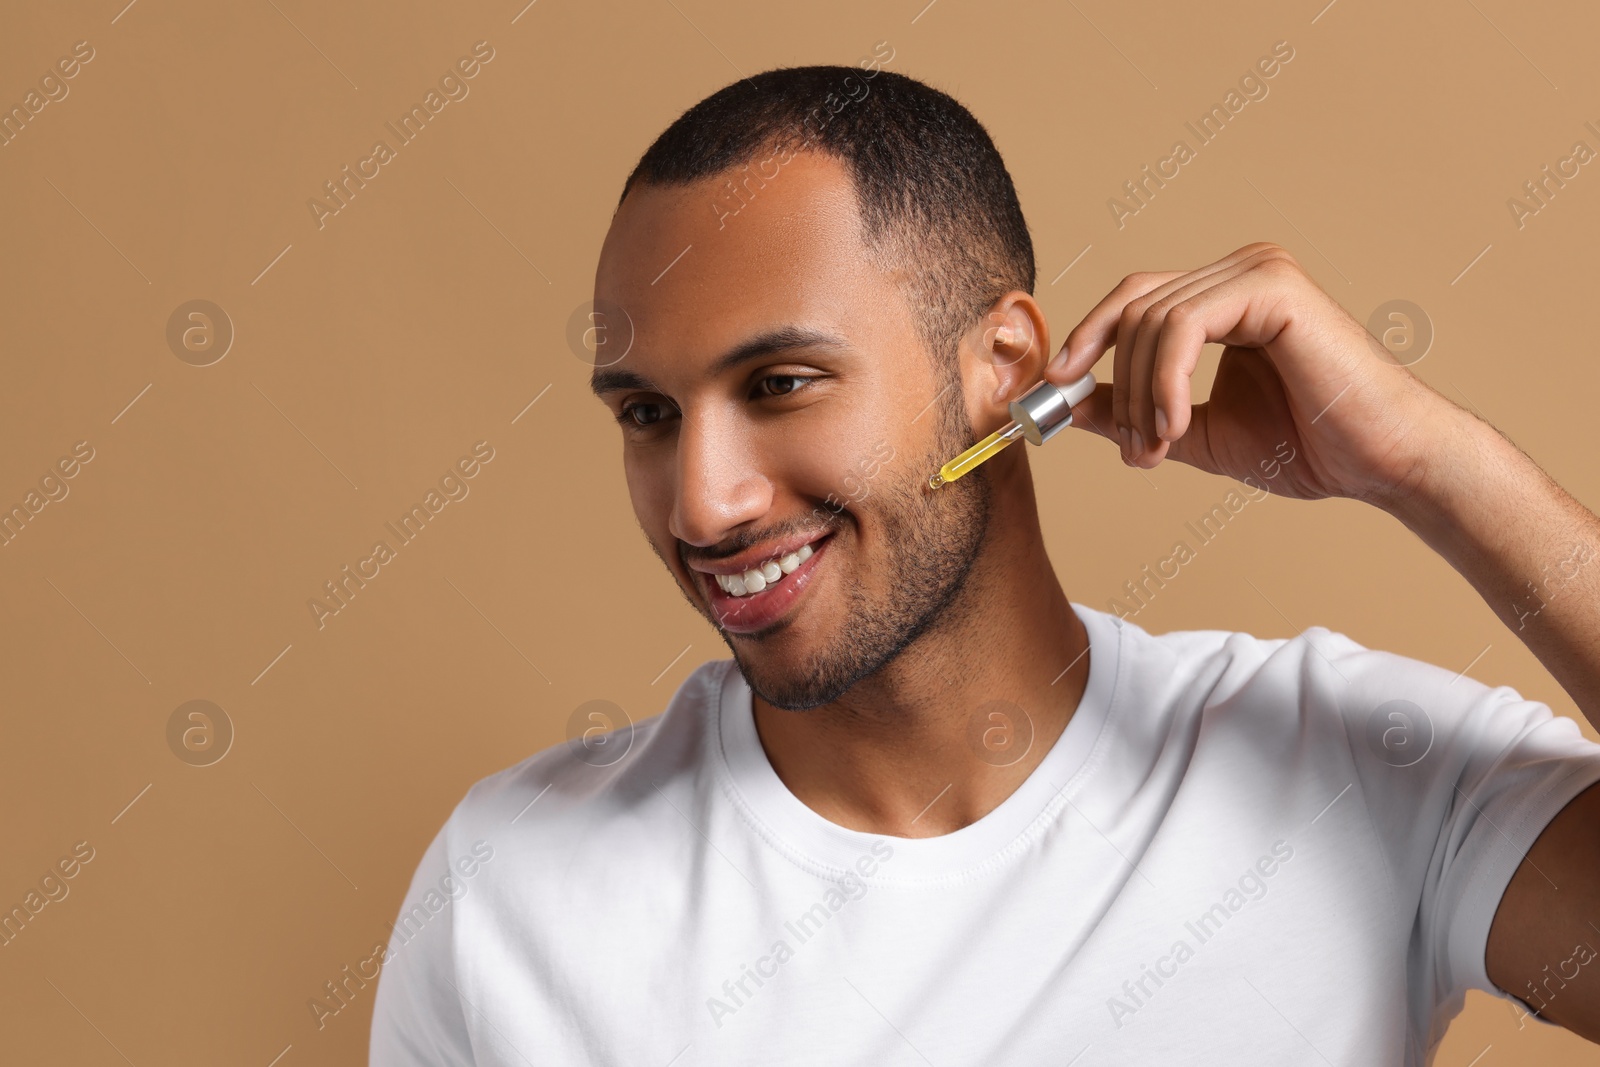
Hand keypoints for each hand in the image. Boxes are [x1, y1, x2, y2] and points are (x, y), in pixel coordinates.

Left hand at [1043, 243, 1453, 507]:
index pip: (1134, 301)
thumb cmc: (1307, 446)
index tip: (1055, 390)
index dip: (1088, 341)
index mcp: (1224, 297)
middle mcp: (1240, 272)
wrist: (1380, 463)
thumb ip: (1133, 410)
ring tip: (1158, 449)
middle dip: (1116, 386)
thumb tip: (1068, 404)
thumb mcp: (1193, 431)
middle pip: (1134, 308)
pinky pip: (1183, 325)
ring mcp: (1258, 271)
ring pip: (1153, 319)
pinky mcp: (1272, 286)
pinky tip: (1176, 426)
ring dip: (1141, 395)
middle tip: (1134, 452)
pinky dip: (1165, 380)